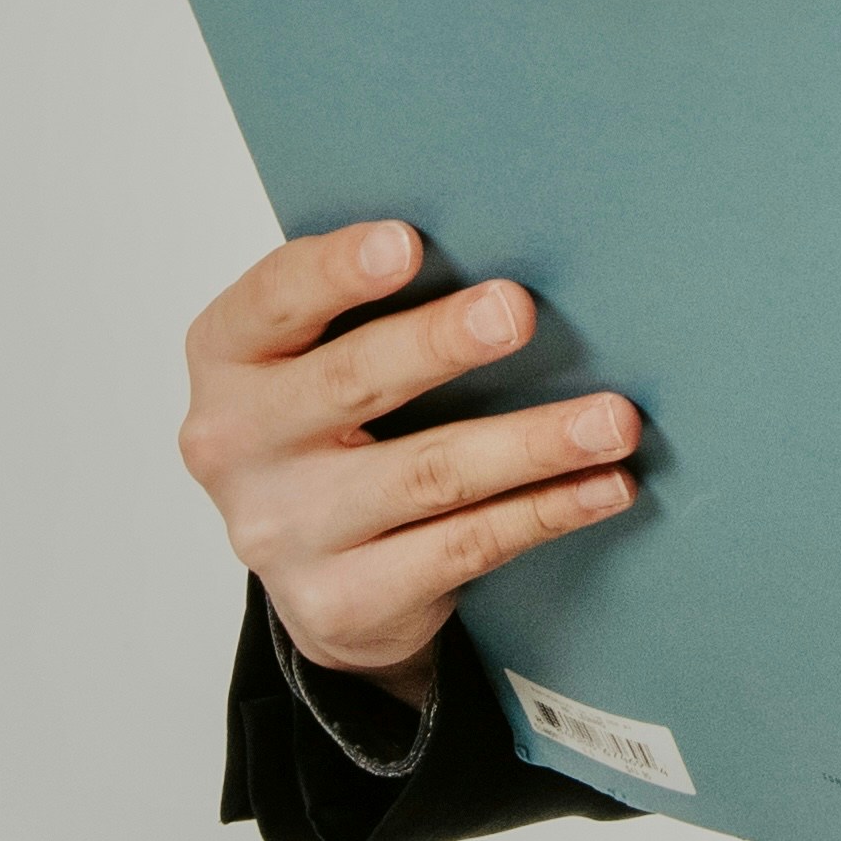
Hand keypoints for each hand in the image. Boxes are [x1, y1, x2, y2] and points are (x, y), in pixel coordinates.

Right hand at [176, 222, 639, 707]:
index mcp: (228, 357)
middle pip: (350, 381)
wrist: (318, 578)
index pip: (273, 299)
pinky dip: (545, 511)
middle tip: (518, 311)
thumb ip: (373, 307)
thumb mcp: (320, 359)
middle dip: (440, 343)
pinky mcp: (339, 600)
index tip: (408, 242)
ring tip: (612, 419)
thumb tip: (506, 239)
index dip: (338, 270)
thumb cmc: (335, 430)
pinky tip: (603, 486)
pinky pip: (463, 547)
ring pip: (426, 475)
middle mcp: (236, 444)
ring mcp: (284, 531)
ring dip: (531, 442)